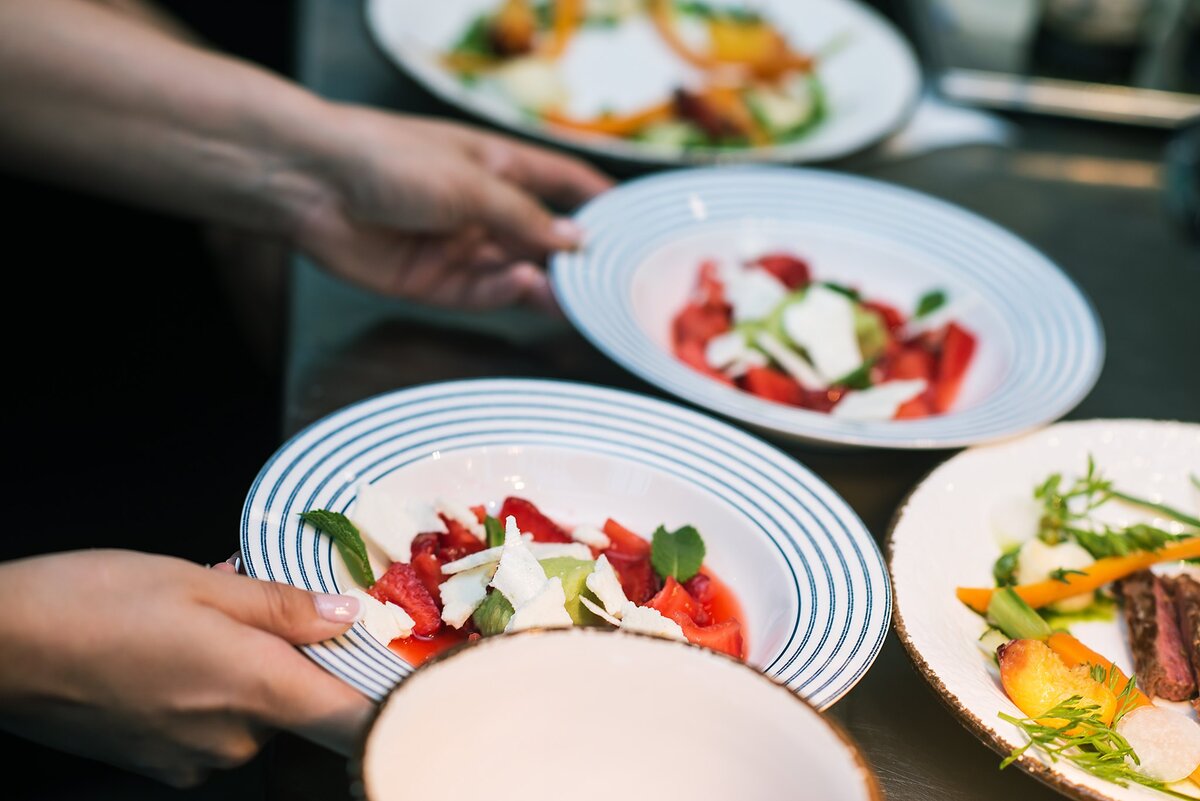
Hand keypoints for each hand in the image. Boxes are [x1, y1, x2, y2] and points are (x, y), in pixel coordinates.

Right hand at [0, 550, 371, 787]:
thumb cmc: (96, 602)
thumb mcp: (201, 584)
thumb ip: (284, 607)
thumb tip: (348, 617)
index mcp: (257, 689)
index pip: (354, 720)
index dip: (388, 702)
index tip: (407, 677)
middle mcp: (235, 739)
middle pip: (301, 704)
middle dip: (294, 654)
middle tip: (262, 605)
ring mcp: (195, 759)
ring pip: (255, 710)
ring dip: (248, 667)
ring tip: (205, 618)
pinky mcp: (161, 764)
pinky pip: (214, 726)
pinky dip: (212, 689)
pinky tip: (175, 649)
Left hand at [295, 108, 612, 310]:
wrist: (309, 183)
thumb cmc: (387, 157)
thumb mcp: (470, 182)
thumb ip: (525, 217)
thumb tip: (578, 241)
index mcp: (497, 166)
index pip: (562, 185)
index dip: (598, 202)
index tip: (636, 226)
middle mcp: (483, 208)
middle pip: (543, 238)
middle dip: (576, 258)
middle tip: (614, 281)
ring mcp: (460, 247)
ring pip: (518, 272)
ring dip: (547, 284)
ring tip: (579, 296)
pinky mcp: (434, 283)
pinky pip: (483, 294)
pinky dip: (507, 293)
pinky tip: (527, 287)